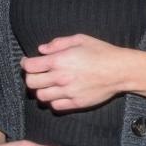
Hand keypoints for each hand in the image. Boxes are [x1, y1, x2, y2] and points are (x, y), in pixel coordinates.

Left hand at [22, 35, 145, 109]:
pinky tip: (58, 93)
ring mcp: (68, 92)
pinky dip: (53, 101)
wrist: (120, 71)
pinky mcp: (76, 103)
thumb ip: (58, 43)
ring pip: (41, 97)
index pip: (30, 67)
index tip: (28, 62)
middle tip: (36, 74)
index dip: (26, 64)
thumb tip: (41, 50)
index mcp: (59, 61)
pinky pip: (55, 106)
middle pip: (31, 83)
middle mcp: (61, 78)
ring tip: (47, 85)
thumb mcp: (80, 39)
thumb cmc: (101, 52)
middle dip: (31, 78)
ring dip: (41, 90)